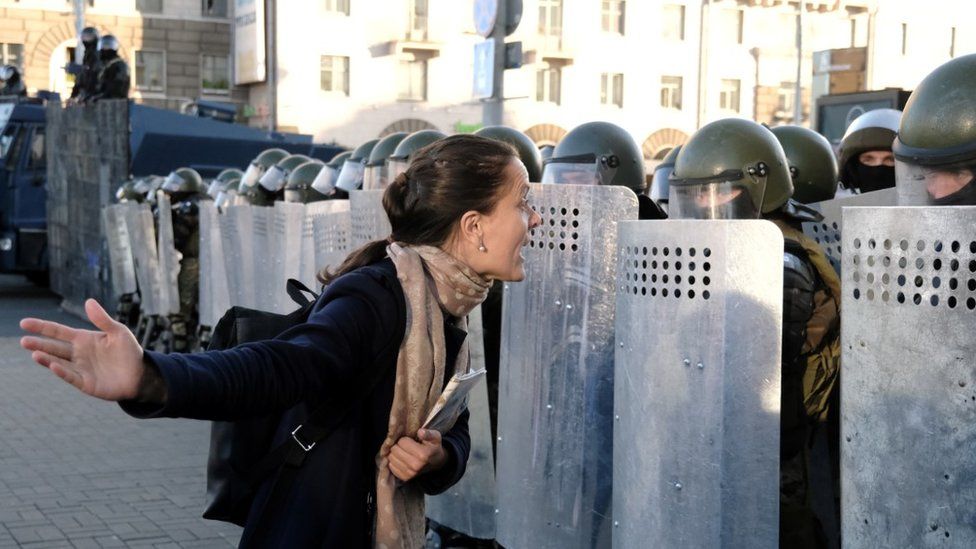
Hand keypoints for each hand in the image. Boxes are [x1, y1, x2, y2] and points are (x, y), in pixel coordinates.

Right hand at [20, 298, 150, 401]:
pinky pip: (71, 376)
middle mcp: (78, 354)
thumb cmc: (129, 351)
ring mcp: (80, 369)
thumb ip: (103, 319)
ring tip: (34, 354)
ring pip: (59, 362)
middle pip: (54, 347)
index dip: (42, 327)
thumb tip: (88, 301)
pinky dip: (62, 371)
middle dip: (39, 344)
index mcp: (83, 339)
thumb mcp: (119, 332)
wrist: (140, 374)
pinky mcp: (85, 383)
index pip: (58, 331)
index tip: (24, 323)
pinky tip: (53, 365)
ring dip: (47, 359)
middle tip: (24, 341)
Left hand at [388, 428, 447, 482]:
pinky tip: (401, 459)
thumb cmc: (433, 447)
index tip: (410, 441)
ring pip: (391, 458)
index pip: (402, 442)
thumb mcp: (435, 437)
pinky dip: (394, 461)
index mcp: (423, 455)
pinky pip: (391, 466)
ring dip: (395, 453)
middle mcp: (416, 466)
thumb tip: (420, 432)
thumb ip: (428, 434)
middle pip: (395, 450)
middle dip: (398, 445)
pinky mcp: (405, 478)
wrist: (435, 462)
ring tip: (403, 452)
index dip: (405, 439)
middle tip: (406, 446)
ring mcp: (410, 473)